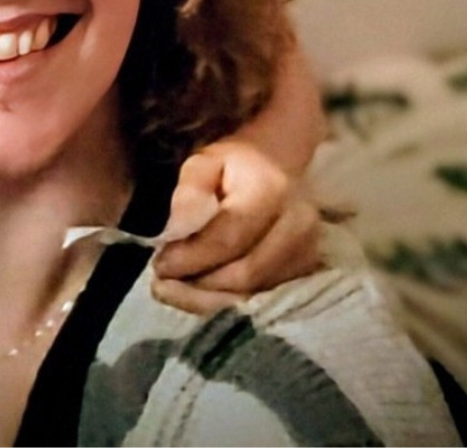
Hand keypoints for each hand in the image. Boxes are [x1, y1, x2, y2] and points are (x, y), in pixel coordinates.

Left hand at [151, 139, 323, 315]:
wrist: (281, 164)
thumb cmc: (237, 164)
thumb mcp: (205, 161)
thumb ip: (190, 191)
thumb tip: (177, 231)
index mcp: (271, 190)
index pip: (228, 239)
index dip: (191, 258)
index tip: (159, 266)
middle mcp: (297, 225)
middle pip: (243, 276)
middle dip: (197, 287)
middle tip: (162, 284)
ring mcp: (307, 252)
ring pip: (253, 295)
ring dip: (209, 300)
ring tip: (177, 290)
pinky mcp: (307, 273)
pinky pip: (263, 301)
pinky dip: (228, 304)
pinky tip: (204, 294)